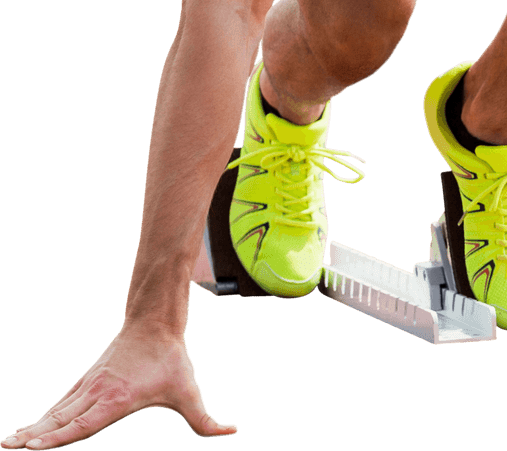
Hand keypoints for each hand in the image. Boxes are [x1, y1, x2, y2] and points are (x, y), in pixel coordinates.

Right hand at [1, 326, 236, 448]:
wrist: (156, 322)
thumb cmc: (172, 359)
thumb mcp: (190, 391)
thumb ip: (206, 419)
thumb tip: (231, 430)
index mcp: (116, 400)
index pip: (82, 425)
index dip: (57, 438)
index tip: (31, 448)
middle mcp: (97, 393)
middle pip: (60, 419)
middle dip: (33, 437)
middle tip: (7, 447)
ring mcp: (89, 385)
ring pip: (57, 410)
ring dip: (33, 427)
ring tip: (8, 443)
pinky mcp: (88, 379)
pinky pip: (62, 401)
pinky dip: (45, 416)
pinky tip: (32, 428)